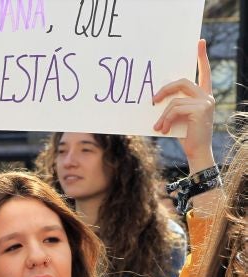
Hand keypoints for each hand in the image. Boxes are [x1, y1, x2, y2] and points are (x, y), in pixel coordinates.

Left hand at [152, 39, 214, 170]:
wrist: (196, 152)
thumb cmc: (184, 135)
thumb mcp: (177, 116)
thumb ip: (173, 104)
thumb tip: (155, 97)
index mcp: (202, 95)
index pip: (203, 72)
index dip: (201, 57)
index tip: (199, 42)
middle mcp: (206, 96)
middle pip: (182, 82)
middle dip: (165, 90)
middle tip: (152, 100)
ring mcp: (205, 102)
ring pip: (175, 100)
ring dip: (162, 114)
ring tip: (158, 127)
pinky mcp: (201, 109)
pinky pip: (175, 108)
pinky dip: (165, 119)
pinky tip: (162, 129)